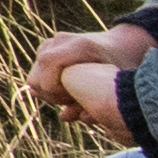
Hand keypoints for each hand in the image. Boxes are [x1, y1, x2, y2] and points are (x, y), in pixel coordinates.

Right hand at [25, 22, 153, 138]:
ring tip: (71, 95)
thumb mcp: (113, 86)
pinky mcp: (48, 47)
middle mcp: (62, 40)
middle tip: (73, 101)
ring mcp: (53, 42)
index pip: (47, 63)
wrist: (123, 44)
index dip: (53, 88)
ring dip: (49, 92)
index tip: (70, 101)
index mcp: (81, 46)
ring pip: (34, 76)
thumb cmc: (123, 67)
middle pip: (36, 75)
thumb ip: (92, 102)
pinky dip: (48, 85)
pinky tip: (68, 88)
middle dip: (51, 96)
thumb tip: (64, 117)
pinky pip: (37, 72)